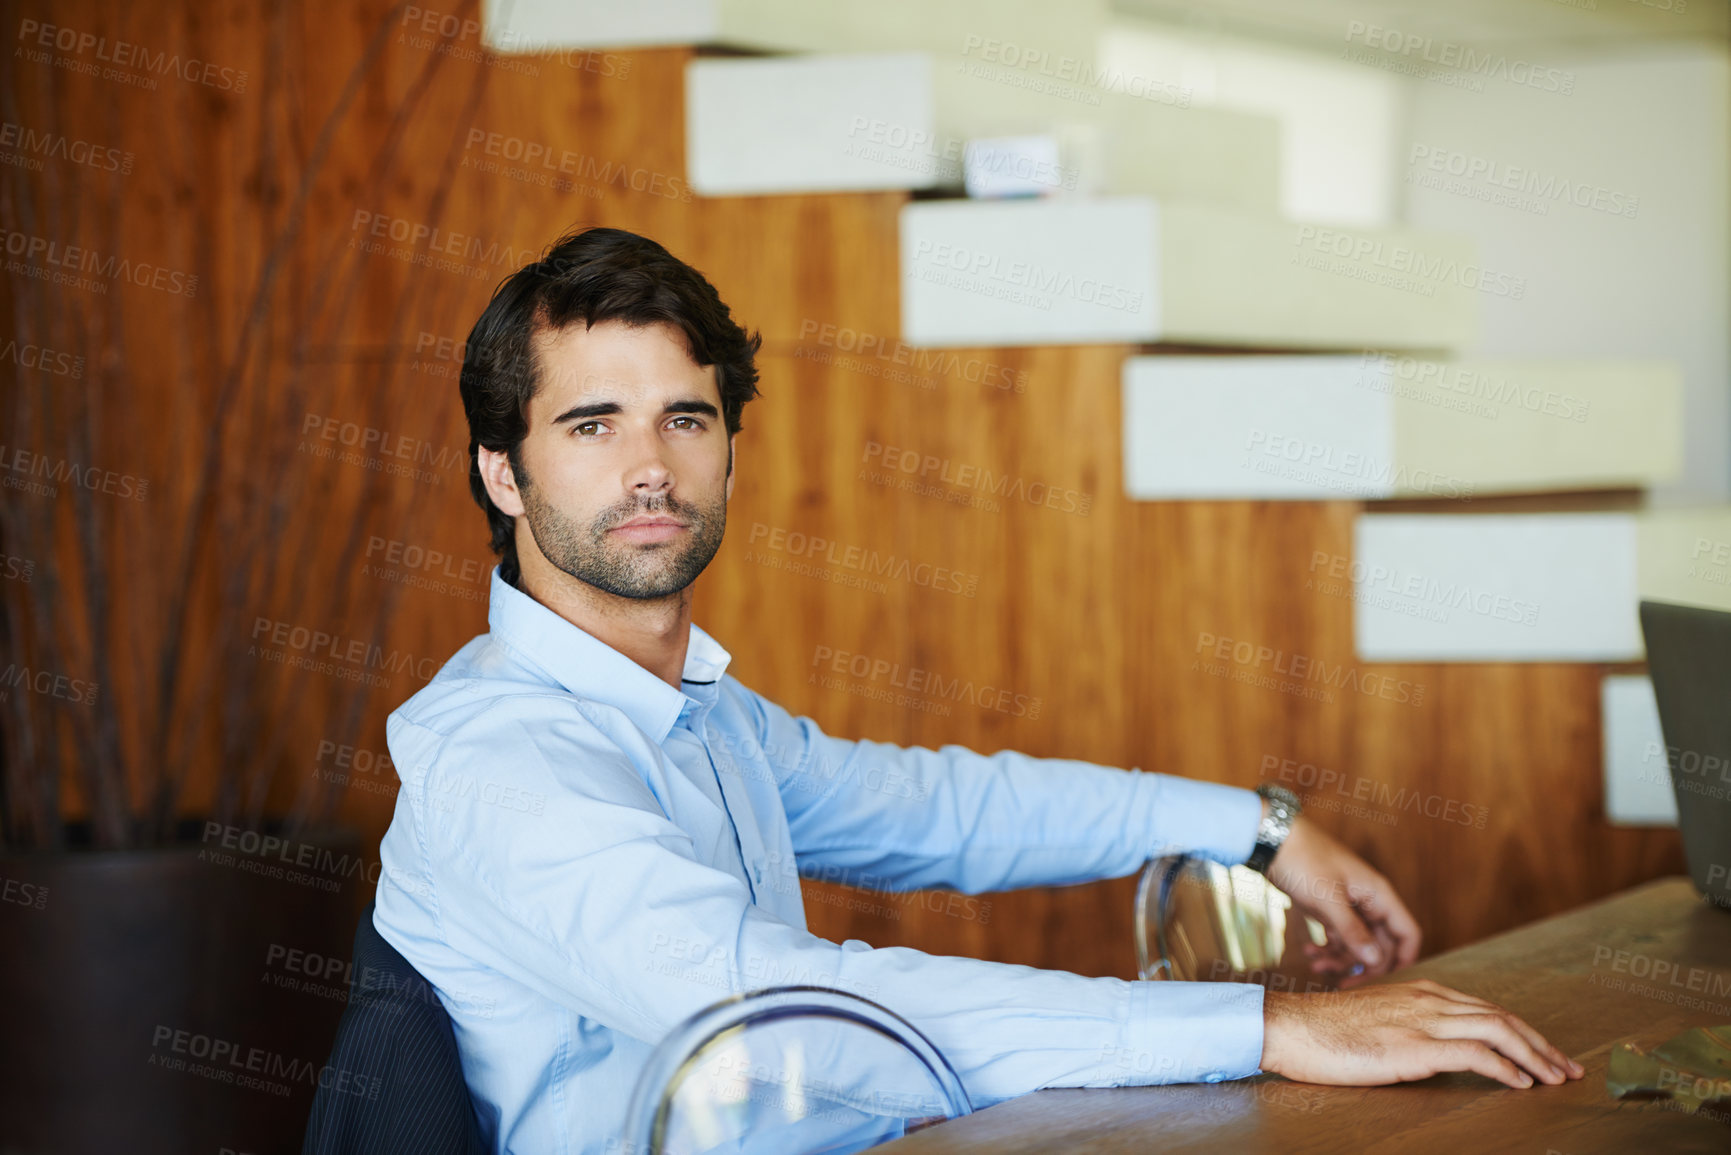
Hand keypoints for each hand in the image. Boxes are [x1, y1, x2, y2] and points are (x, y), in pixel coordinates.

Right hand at [1261, 979, 1585, 1088]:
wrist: (1291, 1026)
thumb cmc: (1325, 1029)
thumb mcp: (1377, 1019)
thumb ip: (1410, 1025)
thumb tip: (1435, 1047)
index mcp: (1422, 991)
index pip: (1487, 1009)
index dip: (1523, 1032)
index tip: (1545, 1053)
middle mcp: (1430, 999)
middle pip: (1502, 1016)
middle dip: (1541, 1043)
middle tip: (1567, 1068)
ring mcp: (1423, 1019)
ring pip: (1498, 1030)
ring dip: (1534, 1056)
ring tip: (1554, 1078)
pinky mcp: (1414, 1045)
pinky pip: (1475, 1053)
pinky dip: (1506, 1067)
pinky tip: (1521, 1083)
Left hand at [1264, 815, 1418, 983]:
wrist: (1272, 840)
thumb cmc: (1303, 860)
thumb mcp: (1328, 900)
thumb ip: (1352, 931)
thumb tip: (1376, 961)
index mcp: (1378, 895)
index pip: (1407, 932)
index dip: (1404, 959)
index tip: (1390, 985)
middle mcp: (1368, 902)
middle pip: (1380, 944)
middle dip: (1363, 966)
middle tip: (1342, 985)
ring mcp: (1348, 906)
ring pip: (1356, 943)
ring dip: (1339, 959)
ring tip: (1315, 967)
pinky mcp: (1329, 908)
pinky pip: (1337, 936)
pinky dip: (1326, 947)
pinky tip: (1308, 952)